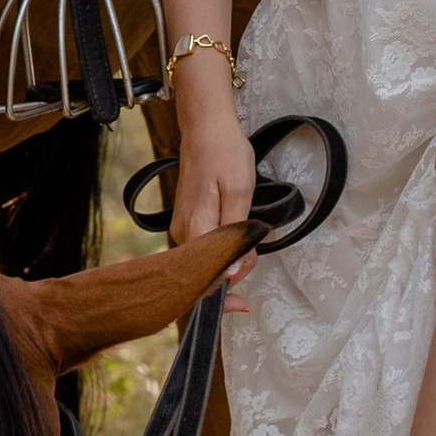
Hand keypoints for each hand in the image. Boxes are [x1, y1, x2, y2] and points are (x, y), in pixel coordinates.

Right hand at [169, 51, 256, 307]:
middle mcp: (181, 235)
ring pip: (204, 262)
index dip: (222, 298)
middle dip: (231, 277)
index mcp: (193, 230)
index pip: (204, 279)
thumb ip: (236, 235)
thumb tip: (230, 273)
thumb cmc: (225, 154)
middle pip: (204, 274)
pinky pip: (202, 249)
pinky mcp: (185, 222)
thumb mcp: (241, 192)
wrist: (206, 128)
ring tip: (249, 245)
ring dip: (227, 263)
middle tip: (255, 255)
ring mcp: (180, 229)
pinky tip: (235, 240)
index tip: (242, 307)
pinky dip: (220, 252)